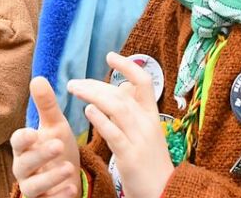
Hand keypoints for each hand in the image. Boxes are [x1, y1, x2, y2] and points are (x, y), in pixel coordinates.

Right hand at [11, 77, 81, 197]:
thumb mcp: (55, 126)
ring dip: (50, 179)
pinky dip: (58, 197)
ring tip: (69, 169)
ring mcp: (33, 187)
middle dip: (40, 155)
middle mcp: (25, 168)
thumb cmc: (56, 148)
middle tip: (58, 145)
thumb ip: (46, 105)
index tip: (34, 133)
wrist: (68, 176)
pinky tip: (71, 190)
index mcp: (25, 147)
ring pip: (33, 187)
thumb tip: (38, 78)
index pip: (18, 142)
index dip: (24, 138)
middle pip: (25, 164)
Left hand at [67, 53, 172, 197]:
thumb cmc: (152, 163)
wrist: (166, 192)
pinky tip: (87, 111)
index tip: (109, 55)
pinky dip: (101, 120)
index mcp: (152, 116)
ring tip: (74, 90)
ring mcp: (139, 140)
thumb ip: (135, 110)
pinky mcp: (130, 157)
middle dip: (96, 84)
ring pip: (117, 109)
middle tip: (74, 83)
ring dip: (93, 96)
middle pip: (122, 94)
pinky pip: (114, 134)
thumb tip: (124, 86)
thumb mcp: (148, 133)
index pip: (144, 82)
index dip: (127, 66)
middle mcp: (147, 124)